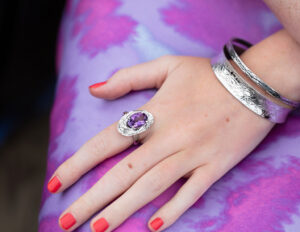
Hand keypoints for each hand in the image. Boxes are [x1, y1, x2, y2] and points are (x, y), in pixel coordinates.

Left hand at [47, 55, 274, 230]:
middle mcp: (169, 139)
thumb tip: (94, 89)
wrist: (253, 84)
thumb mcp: (166, 65)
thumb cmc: (207, 74)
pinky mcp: (215, 166)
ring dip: (123, 211)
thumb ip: (128, 77)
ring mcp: (193, 155)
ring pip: (152, 188)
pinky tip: (153, 227)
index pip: (106, 142)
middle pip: (123, 174)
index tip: (56, 183)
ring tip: (98, 229)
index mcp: (154, 114)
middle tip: (67, 222)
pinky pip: (192, 192)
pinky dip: (174, 210)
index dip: (78, 163)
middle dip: (92, 199)